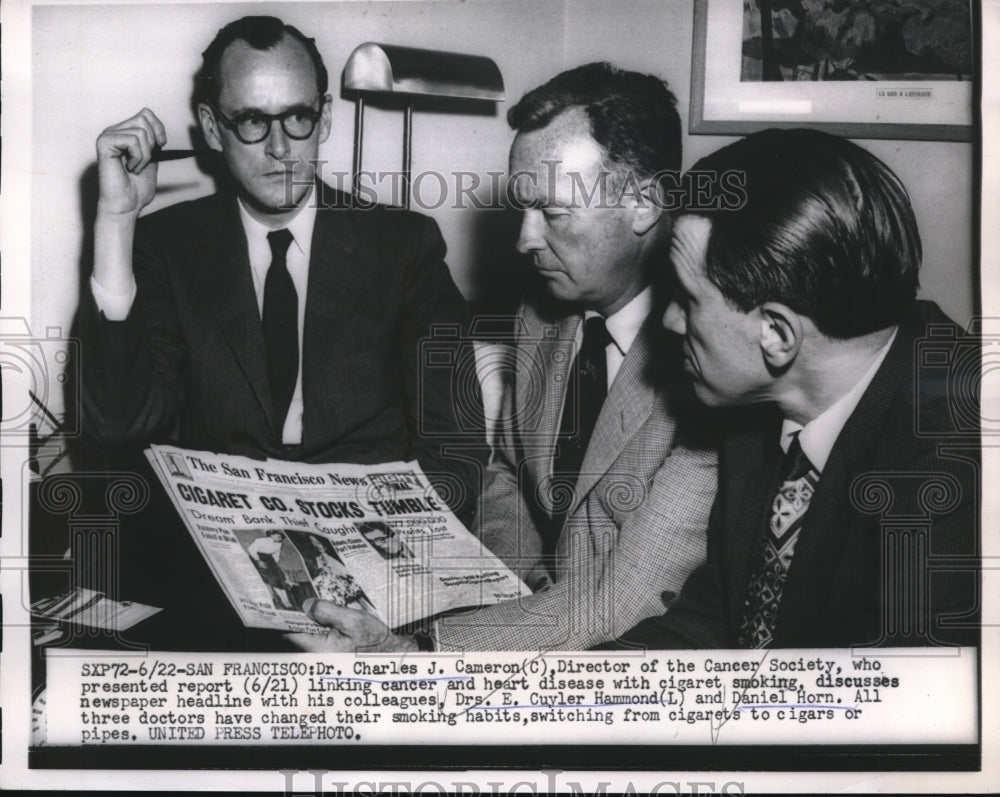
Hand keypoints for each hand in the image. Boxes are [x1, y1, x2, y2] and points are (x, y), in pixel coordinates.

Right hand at [96, 108, 166, 216]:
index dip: (159, 128)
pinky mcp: (104, 143)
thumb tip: (159, 128)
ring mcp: (108, 136)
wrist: (127, 205)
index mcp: (125, 133)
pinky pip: (132, 140)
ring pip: (141, 132)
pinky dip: (138, 157)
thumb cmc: (137, 188)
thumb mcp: (152, 159)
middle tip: (143, 161)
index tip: (161, 145)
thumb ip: (153, 142)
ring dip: (145, 155)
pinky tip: (130, 168)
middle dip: (152, 144)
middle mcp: (114, 131)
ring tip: (135, 167)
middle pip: (144, 119)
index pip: (146, 114)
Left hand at [285, 599, 417, 652]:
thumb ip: (329, 612)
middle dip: (297, 615)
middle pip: (296, 632)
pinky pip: (317, 636)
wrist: (392, 655)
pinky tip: (326, 613)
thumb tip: (307, 604)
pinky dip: (319, 624)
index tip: (280, 599)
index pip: (290, 632)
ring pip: (307, 634)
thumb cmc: (375, 642)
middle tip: (297, 594)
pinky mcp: (330, 652)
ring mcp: (323, 655)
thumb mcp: (354, 621)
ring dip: (309, 619)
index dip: (284, 615)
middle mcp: (317, 655)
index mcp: (318, 649)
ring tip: (312, 601)